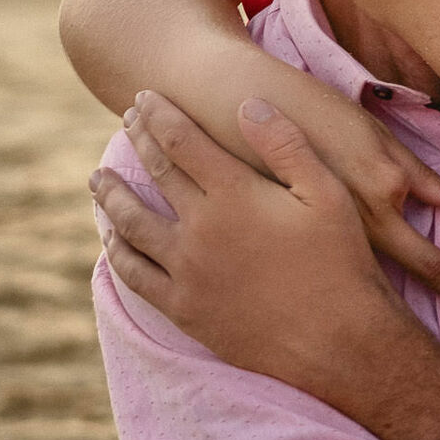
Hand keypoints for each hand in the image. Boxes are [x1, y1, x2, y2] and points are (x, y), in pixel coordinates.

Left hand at [94, 92, 439, 393]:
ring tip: (99, 178)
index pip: (182, 141)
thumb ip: (286, 145)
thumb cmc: (340, 262)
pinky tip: (112, 238)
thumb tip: (247, 105)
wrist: (336, 342)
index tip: (144, 97)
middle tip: (127, 121)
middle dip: (138, 140)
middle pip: (156, 173)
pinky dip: (116, 250)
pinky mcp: (183, 307)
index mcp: (235, 195)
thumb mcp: (328, 194)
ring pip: (130, 223)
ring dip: (111, 195)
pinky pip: (134, 273)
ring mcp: (186, 271)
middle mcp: (200, 228)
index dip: (160, 115)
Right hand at [282, 91, 439, 329]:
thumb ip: (413, 170)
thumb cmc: (306, 108)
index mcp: (382, 195)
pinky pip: (320, 276)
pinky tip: (340, 321)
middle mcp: (353, 228)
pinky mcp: (278, 248)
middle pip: (406, 284)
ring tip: (406, 352)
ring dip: (382, 314)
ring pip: (361, 288)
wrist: (228, 105)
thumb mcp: (368, 129)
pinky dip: (337, 295)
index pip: (434, 263)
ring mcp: (313, 243)